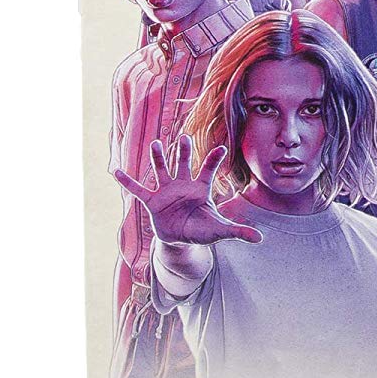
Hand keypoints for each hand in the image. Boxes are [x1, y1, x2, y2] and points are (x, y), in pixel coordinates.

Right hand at [113, 136, 263, 245]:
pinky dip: (128, 182)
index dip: (213, 160)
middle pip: (183, 164)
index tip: (221, 148)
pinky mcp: (152, 202)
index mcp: (200, 190)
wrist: (181, 239)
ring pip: (162, 171)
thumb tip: (260, 238)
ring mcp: (167, 192)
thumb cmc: (202, 230)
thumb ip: (238, 231)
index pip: (208, 171)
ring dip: (158, 159)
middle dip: (183, 152)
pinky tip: (116, 172)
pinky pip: (138, 190)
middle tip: (184, 137)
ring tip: (156, 143)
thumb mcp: (220, 231)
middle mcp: (183, 186)